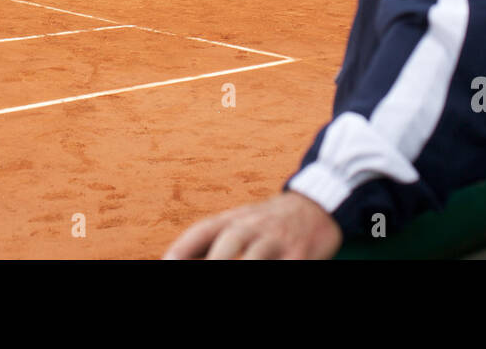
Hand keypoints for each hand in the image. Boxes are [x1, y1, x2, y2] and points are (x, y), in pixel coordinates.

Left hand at [163, 191, 342, 259]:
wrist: (318, 205)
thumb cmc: (269, 222)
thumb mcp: (240, 222)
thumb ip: (211, 240)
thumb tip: (175, 259)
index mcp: (235, 218)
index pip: (203, 230)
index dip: (182, 248)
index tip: (167, 263)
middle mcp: (255, 225)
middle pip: (230, 241)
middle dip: (214, 262)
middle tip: (193, 276)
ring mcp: (278, 239)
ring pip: (257, 257)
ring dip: (244, 269)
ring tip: (225, 279)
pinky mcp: (301, 253)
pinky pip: (286, 266)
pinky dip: (274, 270)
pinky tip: (269, 274)